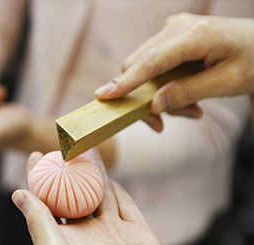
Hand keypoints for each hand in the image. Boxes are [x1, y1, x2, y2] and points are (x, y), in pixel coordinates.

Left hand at [12, 149, 177, 244]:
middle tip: (63, 143)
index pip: (46, 203)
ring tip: (86, 146)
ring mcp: (114, 235)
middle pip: (74, 194)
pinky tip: (109, 174)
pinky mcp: (139, 236)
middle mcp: (87, 236)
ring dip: (94, 171)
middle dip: (69, 169)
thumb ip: (40, 224)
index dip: (39, 178)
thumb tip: (18, 194)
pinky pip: (127, 205)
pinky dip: (118, 188)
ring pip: (101, 193)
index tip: (34, 155)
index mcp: (64, 242)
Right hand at [94, 13, 253, 130]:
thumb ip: (189, 92)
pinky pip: (152, 64)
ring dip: (156, 94)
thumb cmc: (252, 62)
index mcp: (196, 35)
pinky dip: (161, 84)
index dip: (126, 82)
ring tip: (189, 109)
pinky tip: (184, 94)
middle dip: (146, 97)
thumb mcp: (228, 82)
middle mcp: (178, 26)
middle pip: (140, 65)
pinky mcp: (171, 35)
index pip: (151, 62)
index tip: (104, 96)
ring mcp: (173, 27)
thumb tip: (155, 104)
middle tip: (167, 121)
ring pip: (144, 66)